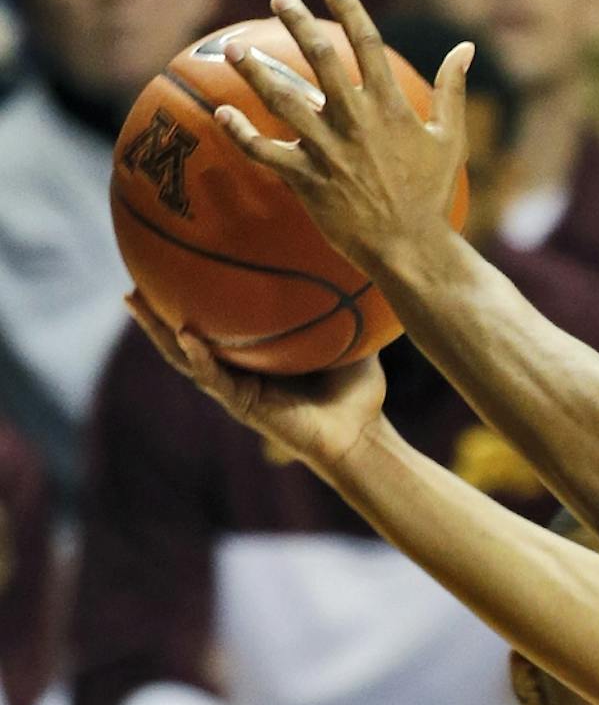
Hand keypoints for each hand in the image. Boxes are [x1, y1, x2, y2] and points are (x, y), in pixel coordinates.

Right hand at [126, 293, 385, 471]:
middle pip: (185, 338)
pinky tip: (185, 335)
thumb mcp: (352, 343)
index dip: (192, 301)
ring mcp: (237, 389)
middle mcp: (241, 373)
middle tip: (132, 280)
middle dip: (156, 312)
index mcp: (258, 358)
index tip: (171, 267)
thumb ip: (346, 312)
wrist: (362, 437)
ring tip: (133, 301)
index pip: (217, 326)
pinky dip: (197, 357)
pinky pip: (212, 378)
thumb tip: (354, 269)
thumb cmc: (359, 395)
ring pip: (185, 356)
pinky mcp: (243, 405)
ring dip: (158, 331)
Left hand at [215, 0, 469, 271]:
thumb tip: (465, 48)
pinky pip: (264, 152)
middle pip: (321, 58)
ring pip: (283, 100)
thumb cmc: (432, 195)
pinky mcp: (308, 180)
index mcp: (390, 108)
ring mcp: (328, 151)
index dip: (349, 8)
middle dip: (297, 22)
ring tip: (234, 49)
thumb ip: (452, 90)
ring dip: (255, 71)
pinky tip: (223, 113)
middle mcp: (356, 122)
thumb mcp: (450, 140)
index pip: (368, 43)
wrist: (412, 250)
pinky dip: (240, 133)